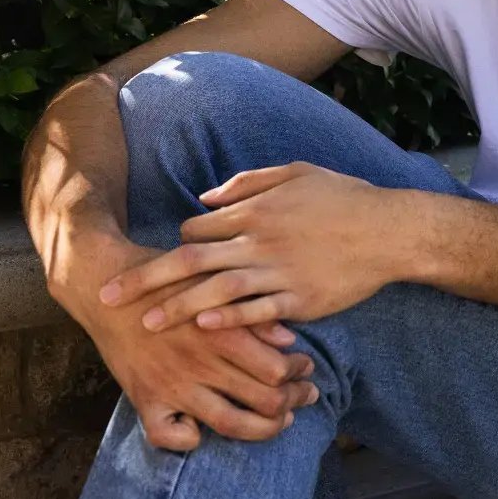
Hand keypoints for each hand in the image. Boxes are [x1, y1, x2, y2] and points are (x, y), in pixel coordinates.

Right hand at [69, 237, 317, 450]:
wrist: (109, 288)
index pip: (276, 369)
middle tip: (304, 396)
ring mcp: (172, 385)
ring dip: (262, 429)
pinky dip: (189, 438)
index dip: (298, 373)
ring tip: (278, 421)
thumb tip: (288, 338)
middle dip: (292, 402)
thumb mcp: (216, 283)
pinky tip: (203, 429)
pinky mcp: (144, 399)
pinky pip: (168, 435)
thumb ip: (251, 311)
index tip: (305, 368)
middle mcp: (200, 363)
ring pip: (229, 423)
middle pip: (263, 400)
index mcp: (221, 332)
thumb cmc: (170, 279)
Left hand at [99, 162, 395, 333]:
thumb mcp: (296, 173)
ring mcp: (279, 270)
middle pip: (191, 259)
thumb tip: (204, 197)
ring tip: (146, 325)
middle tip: (107, 297)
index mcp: (257, 208)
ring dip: (176, 308)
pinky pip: (256, 311)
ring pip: (216, 290)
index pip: (198, 226)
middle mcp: (260, 239)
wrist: (390, 230)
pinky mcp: (299, 298)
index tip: (162, 260)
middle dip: (146, 279)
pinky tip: (203, 326)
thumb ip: (248, 182)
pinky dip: (228, 319)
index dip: (175, 243)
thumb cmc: (344, 198)